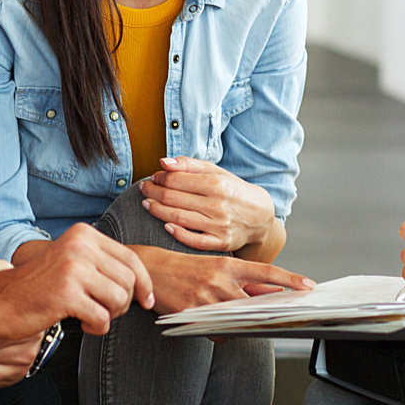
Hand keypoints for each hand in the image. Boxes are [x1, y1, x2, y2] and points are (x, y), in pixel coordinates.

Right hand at [0, 222, 153, 338]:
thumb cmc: (38, 286)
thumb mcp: (72, 262)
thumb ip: (103, 264)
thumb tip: (143, 284)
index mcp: (84, 235)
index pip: (131, 258)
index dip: (144, 283)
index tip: (147, 300)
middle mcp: (80, 246)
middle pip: (129, 281)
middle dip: (123, 303)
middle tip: (104, 310)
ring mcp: (72, 269)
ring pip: (120, 299)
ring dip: (109, 315)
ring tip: (90, 315)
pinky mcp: (66, 294)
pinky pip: (102, 318)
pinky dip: (97, 327)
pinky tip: (81, 324)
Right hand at [134, 246, 314, 313]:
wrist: (153, 269)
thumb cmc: (189, 268)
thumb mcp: (218, 268)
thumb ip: (245, 281)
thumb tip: (275, 292)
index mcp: (229, 265)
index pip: (266, 272)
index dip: (290, 279)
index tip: (309, 286)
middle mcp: (220, 280)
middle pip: (254, 303)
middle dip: (265, 312)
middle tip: (275, 316)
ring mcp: (205, 298)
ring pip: (236, 321)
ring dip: (239, 323)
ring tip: (229, 315)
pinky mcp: (191, 313)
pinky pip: (216, 332)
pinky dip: (219, 331)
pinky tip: (210, 322)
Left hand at [142, 157, 277, 253]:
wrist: (260, 217)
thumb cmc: (234, 192)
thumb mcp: (217, 172)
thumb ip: (190, 165)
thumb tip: (164, 162)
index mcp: (217, 183)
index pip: (177, 179)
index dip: (160, 178)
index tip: (153, 177)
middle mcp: (218, 204)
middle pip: (173, 198)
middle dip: (153, 193)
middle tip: (144, 190)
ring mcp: (219, 226)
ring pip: (178, 218)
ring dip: (157, 210)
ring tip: (147, 204)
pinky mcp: (221, 243)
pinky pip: (192, 240)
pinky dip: (176, 233)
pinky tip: (165, 225)